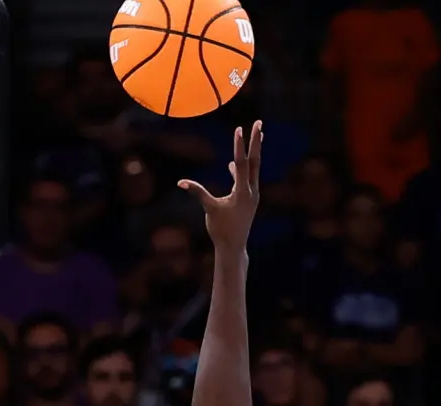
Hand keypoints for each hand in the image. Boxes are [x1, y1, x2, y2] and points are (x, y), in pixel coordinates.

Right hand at [178, 122, 263, 251]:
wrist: (234, 247)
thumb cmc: (220, 229)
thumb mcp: (209, 209)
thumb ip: (197, 192)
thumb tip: (181, 182)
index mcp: (243, 191)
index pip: (240, 163)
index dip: (238, 145)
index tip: (239, 128)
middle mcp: (252, 190)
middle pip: (255, 161)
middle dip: (256, 142)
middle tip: (259, 123)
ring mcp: (253, 195)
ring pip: (254, 168)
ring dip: (253, 152)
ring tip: (256, 136)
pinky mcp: (249, 200)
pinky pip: (247, 179)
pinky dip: (241, 170)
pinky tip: (232, 164)